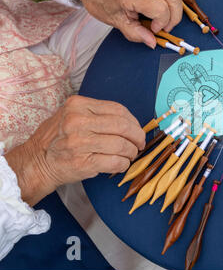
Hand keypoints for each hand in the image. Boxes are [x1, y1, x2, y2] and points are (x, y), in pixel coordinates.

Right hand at [5, 96, 145, 205]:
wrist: (36, 162)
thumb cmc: (58, 139)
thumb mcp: (71, 115)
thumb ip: (97, 115)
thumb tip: (130, 123)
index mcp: (78, 105)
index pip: (117, 109)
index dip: (133, 121)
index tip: (137, 129)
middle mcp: (78, 121)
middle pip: (122, 126)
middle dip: (137, 136)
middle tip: (140, 144)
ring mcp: (80, 142)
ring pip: (121, 145)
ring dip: (131, 152)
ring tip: (130, 155)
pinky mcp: (83, 162)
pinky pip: (115, 162)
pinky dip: (123, 164)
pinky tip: (121, 164)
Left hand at [68, 0, 182, 48]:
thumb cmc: (101, 1)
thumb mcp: (116, 22)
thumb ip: (136, 33)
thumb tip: (152, 42)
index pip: (160, 9)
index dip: (162, 23)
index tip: (154, 29)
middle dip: (174, 17)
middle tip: (164, 26)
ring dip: (175, 7)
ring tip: (165, 17)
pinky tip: (162, 6)